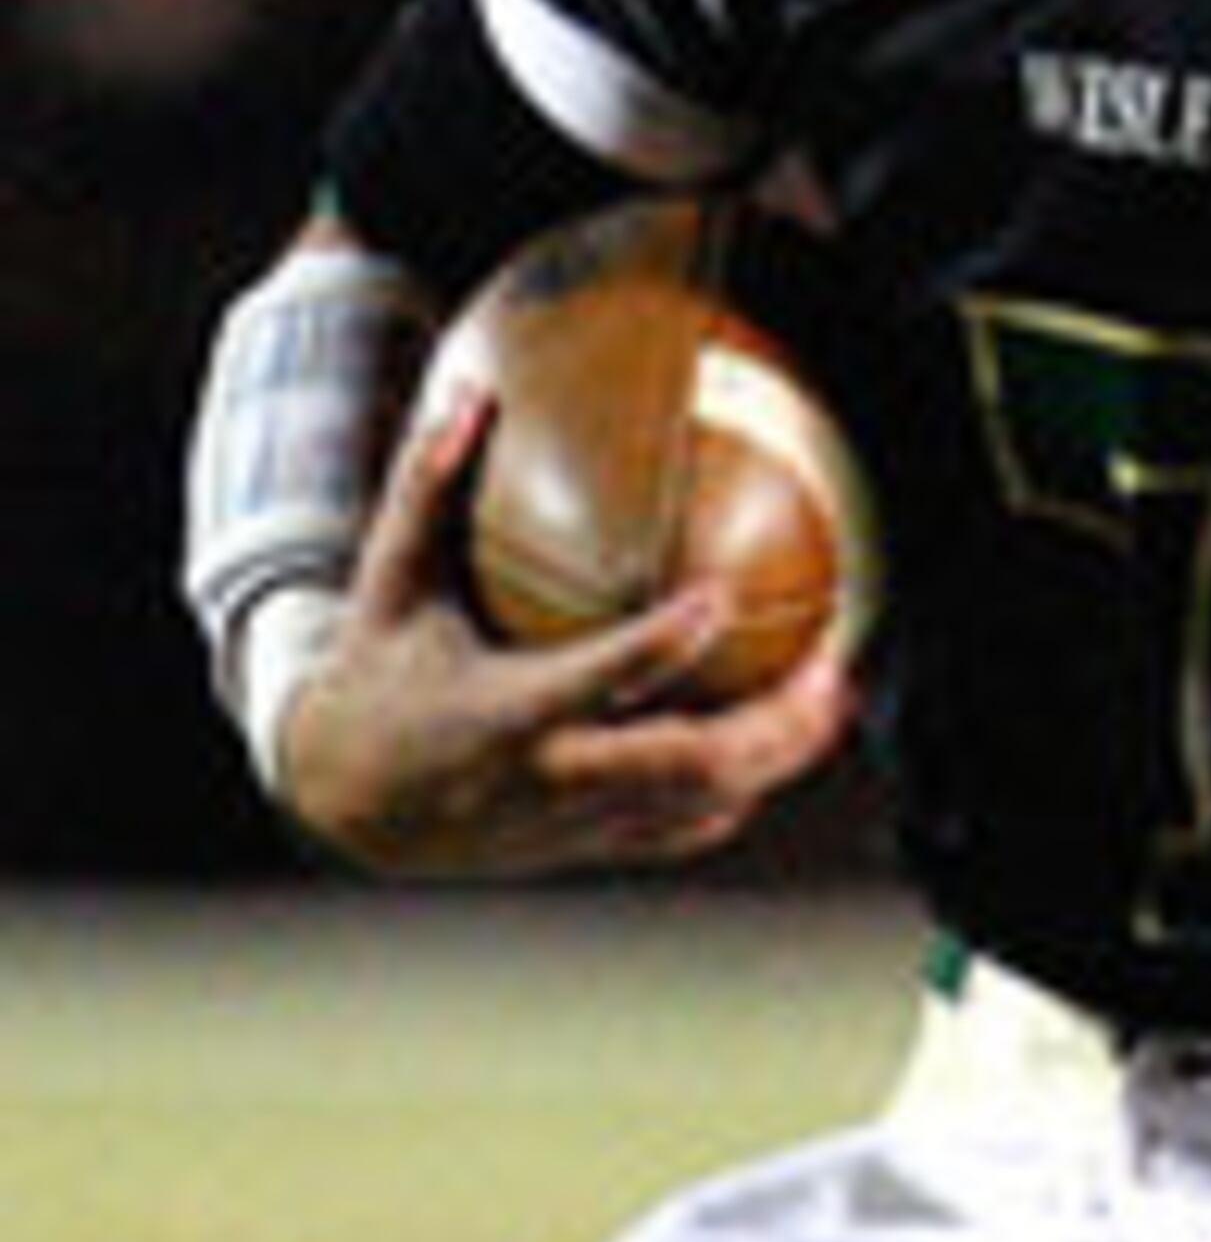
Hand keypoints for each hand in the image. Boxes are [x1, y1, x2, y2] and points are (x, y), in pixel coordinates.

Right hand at [277, 370, 858, 880]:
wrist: (348, 806)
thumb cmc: (376, 675)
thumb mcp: (387, 584)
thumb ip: (427, 491)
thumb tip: (474, 394)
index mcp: (503, 714)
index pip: (599, 679)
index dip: (667, 643)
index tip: (724, 593)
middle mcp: (550, 780)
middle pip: (691, 767)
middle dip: (774, 725)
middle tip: (828, 663)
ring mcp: (579, 825)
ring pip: (707, 806)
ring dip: (782, 754)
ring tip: (831, 691)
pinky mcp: (594, 846)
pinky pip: (690, 828)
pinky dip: (744, 785)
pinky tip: (783, 737)